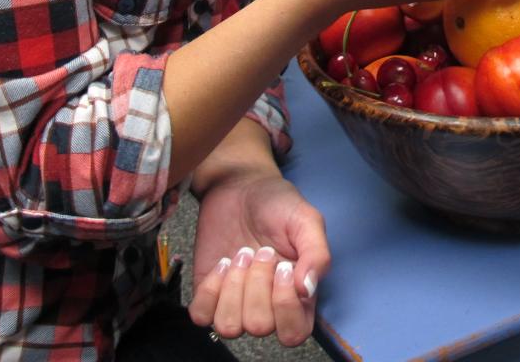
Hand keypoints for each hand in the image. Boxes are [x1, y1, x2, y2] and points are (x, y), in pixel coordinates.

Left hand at [186, 171, 329, 346]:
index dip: (285, 306)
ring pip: (230, 326)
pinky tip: (222, 263)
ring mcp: (235, 302)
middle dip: (257, 284)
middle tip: (261, 251)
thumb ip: (317, 254)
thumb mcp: (306, 220)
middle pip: (259, 326)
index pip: (294, 332)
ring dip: (233, 288)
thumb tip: (307, 290)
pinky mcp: (208, 292)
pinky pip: (202, 315)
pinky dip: (210, 290)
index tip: (284, 267)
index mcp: (297, 296)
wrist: (240, 185)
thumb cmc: (278, 203)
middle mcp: (267, 306)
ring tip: (241, 255)